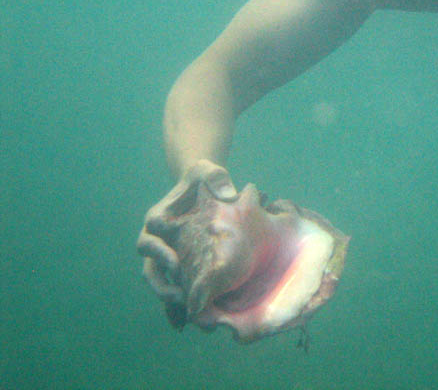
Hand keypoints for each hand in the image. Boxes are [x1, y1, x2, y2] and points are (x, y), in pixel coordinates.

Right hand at [136, 160, 236, 323]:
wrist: (205, 188)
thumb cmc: (205, 179)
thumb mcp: (209, 171)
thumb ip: (216, 177)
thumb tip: (229, 194)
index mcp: (157, 220)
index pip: (150, 240)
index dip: (160, 253)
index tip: (176, 263)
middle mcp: (155, 241)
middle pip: (150, 269)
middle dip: (162, 286)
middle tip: (181, 298)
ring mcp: (164, 256)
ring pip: (159, 284)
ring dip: (169, 301)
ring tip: (188, 317)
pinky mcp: (177, 266)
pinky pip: (171, 288)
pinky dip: (175, 307)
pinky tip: (186, 323)